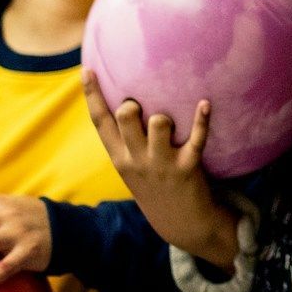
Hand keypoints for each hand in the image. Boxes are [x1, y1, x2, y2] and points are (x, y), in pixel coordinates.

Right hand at [82, 71, 236, 267]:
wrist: (180, 223)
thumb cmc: (156, 184)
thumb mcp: (133, 166)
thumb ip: (127, 139)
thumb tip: (128, 102)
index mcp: (119, 158)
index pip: (100, 123)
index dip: (92, 95)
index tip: (87, 69)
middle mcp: (135, 160)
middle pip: (125, 117)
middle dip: (131, 103)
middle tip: (142, 106)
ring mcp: (161, 164)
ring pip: (158, 123)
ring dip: (165, 115)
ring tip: (170, 122)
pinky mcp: (187, 168)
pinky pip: (196, 138)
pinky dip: (201, 119)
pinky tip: (205, 103)